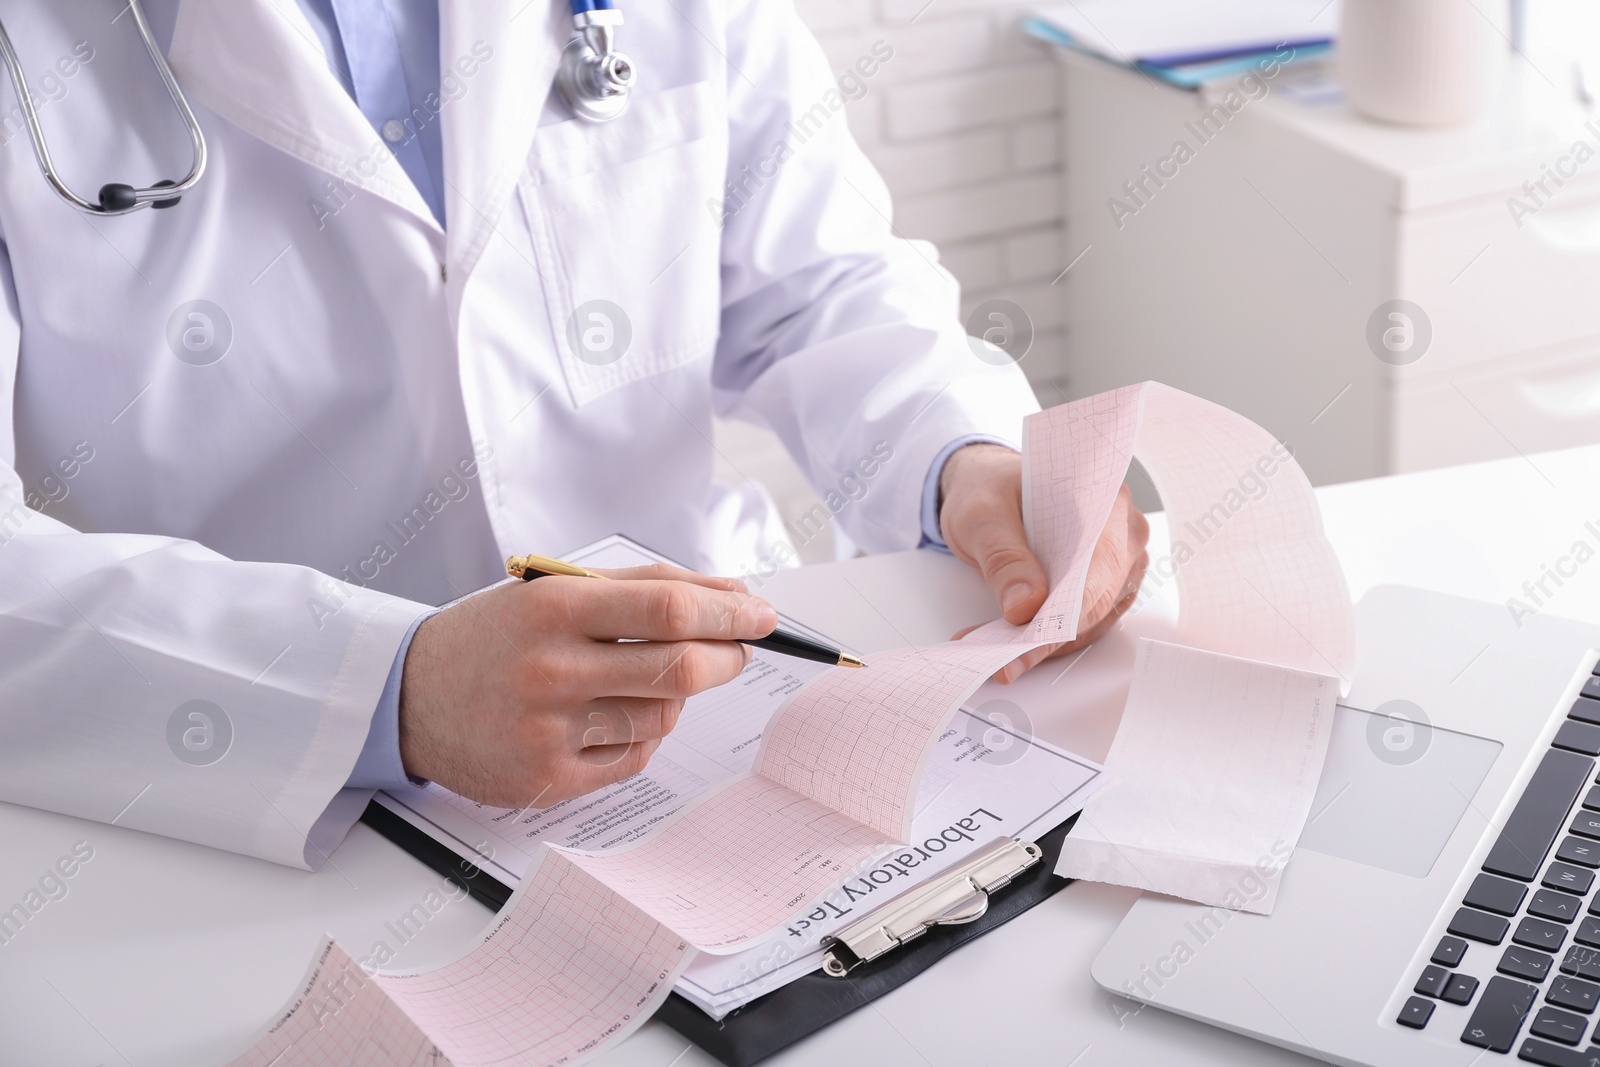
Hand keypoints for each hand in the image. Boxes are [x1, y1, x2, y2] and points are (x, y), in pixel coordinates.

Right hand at [397, 564, 776, 807]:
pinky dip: (641, 736)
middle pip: (680, 668)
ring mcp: (549, 730)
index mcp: (554, 607)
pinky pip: (634, 759)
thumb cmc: (495, 636)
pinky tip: (609, 717)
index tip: (763, 616)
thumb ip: (643, 586)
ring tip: (641, 681)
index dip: (730, 613)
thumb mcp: (555, 589)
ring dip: (675, 698)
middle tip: (738, 650)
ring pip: (662, 716)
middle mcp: (551, 669)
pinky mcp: (548, 779)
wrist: (406, 696)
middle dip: (727, 658)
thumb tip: (733, 592)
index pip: (669, 608)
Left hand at [939, 444, 1149, 681]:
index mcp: (1104, 501)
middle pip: (1099, 598)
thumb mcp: (982, 516)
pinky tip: (1017, 649)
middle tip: (1005, 661)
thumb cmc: (990, 490)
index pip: (1098, 567)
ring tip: (1002, 658)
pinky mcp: (1105, 584)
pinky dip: (1052, 639)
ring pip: (1094, 618)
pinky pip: (1087, 622)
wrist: (990, 489)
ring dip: (1049, 643)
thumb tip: (1026, 607)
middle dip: (1050, 636)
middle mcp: (1123, 531)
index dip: (1067, 612)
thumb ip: (1004, 558)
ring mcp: (1119, 560)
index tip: (1029, 642)